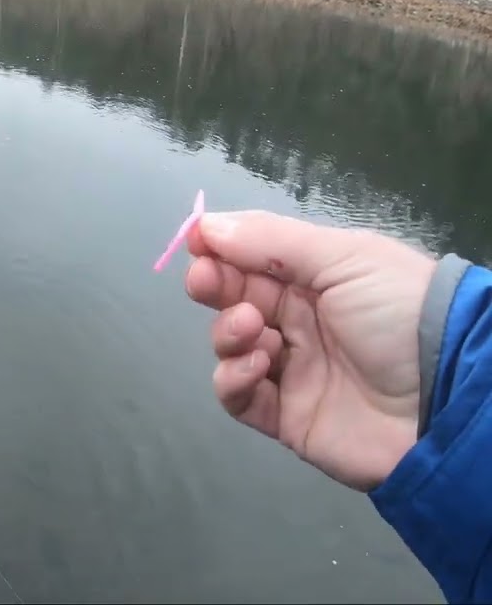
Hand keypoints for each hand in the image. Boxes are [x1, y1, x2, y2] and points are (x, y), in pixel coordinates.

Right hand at [184, 210, 437, 490]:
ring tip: (252, 330)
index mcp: (320, 278)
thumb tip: (205, 225)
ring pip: (231, 345)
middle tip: (206, 283)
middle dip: (215, 286)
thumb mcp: (345, 258)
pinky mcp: (285, 415)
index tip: (195, 243)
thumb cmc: (398, 312)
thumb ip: (271, 241)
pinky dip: (234, 379)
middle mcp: (302, 321)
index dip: (221, 249)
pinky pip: (238, 396)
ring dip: (228, 333)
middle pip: (235, 298)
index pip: (255, 258)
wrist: (444, 398)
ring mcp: (292, 369)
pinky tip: (257, 366)